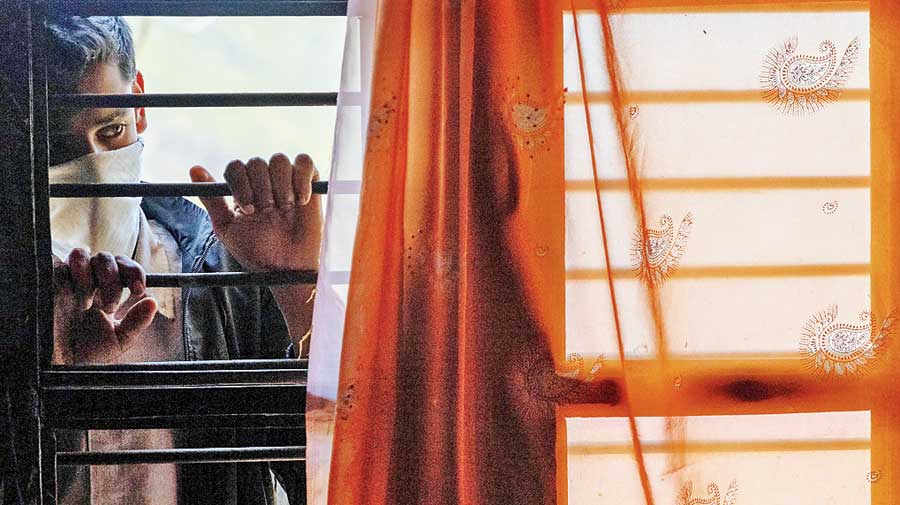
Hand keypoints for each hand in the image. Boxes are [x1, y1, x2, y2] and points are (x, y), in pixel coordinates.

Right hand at [52, 249, 157, 364]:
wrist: (58, 365)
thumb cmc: (87, 353)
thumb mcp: (118, 340)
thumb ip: (136, 322)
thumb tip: (153, 302)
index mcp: (106, 292)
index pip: (123, 267)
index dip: (134, 272)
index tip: (139, 289)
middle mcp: (87, 282)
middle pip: (106, 258)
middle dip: (115, 274)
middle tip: (115, 301)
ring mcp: (67, 281)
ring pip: (82, 255)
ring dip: (91, 276)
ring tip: (89, 304)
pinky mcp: (48, 283)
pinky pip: (59, 265)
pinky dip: (71, 276)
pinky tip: (75, 299)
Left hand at [189, 153, 322, 271]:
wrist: (287, 269)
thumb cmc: (257, 253)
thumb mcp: (228, 229)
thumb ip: (212, 200)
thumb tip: (194, 169)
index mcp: (243, 189)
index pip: (235, 167)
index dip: (240, 184)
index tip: (249, 209)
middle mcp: (264, 182)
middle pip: (256, 162)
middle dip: (261, 188)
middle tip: (268, 212)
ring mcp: (287, 181)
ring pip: (279, 160)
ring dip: (280, 184)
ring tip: (285, 208)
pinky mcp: (310, 184)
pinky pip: (305, 162)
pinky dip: (302, 177)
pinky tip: (301, 201)